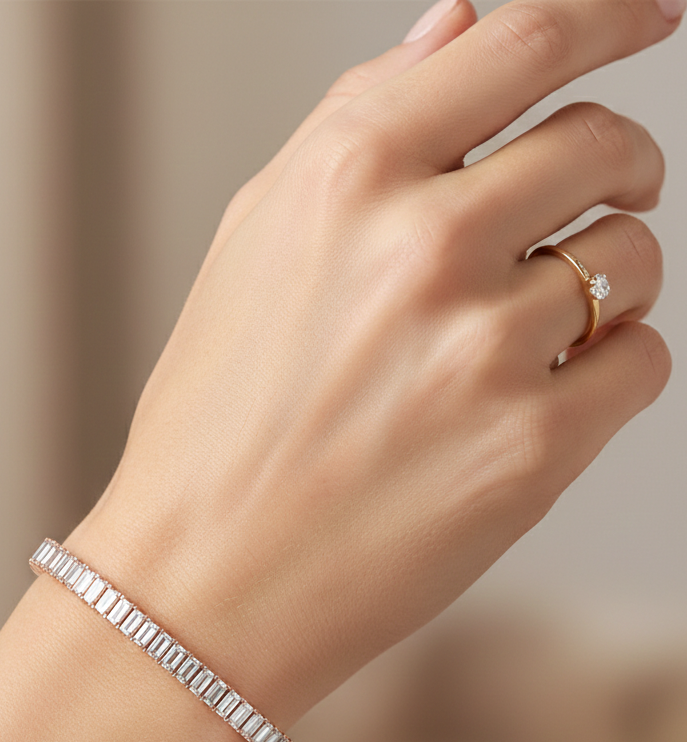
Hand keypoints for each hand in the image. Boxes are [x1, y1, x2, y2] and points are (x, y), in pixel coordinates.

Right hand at [67, 0, 676, 724]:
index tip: (647, 13)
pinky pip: (641, 361)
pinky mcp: (530, 448)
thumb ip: (361, 123)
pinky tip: (528, 397)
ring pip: (634, 259)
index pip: (525, 41)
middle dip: (614, 168)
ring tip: (522, 332)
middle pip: (604, 146)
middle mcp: (419, 248)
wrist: (205, 578)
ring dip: (603, 281)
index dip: (609, 14)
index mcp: (343, 180)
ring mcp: (481, 350)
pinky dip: (605, 369)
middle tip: (589, 201)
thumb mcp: (255, 247)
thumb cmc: (215, 422)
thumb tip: (457, 26)